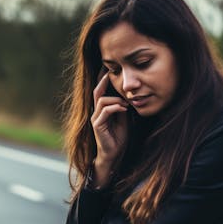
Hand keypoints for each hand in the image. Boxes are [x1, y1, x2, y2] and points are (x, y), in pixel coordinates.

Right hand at [90, 72, 128, 186]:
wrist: (114, 154)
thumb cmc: (119, 137)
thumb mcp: (124, 118)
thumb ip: (122, 107)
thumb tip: (126, 96)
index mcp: (101, 109)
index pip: (100, 90)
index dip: (104, 79)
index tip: (111, 69)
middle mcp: (96, 112)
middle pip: (97, 91)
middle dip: (104, 80)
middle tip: (112, 71)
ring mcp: (95, 118)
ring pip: (101, 100)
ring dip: (116, 99)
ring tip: (127, 102)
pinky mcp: (97, 125)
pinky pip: (105, 111)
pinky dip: (115, 107)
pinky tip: (124, 108)